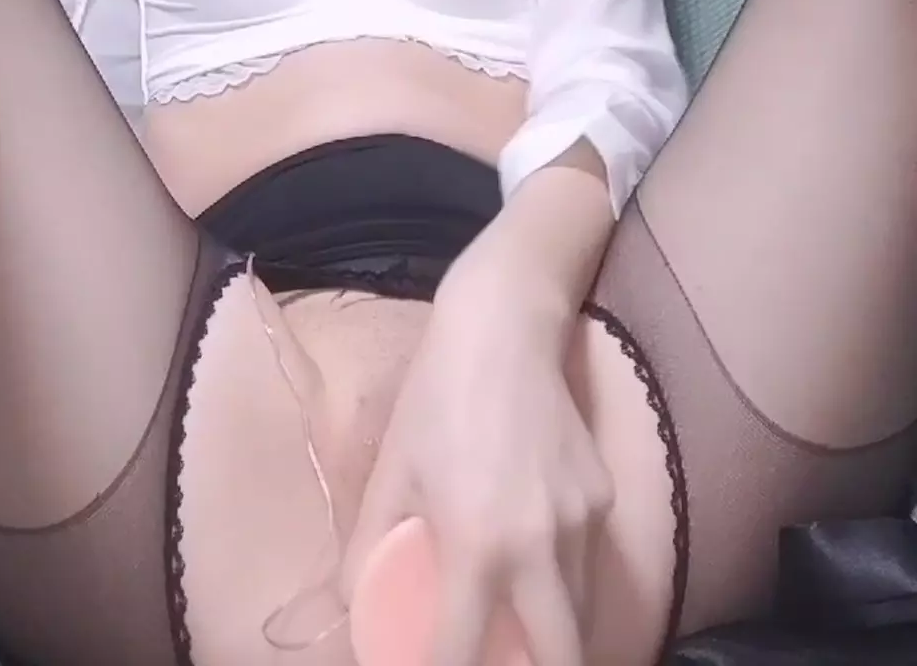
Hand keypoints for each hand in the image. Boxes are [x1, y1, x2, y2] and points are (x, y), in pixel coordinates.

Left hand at [343, 237, 613, 665]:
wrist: (504, 324)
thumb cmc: (436, 395)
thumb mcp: (391, 471)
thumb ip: (369, 547)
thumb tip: (353, 604)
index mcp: (478, 544)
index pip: (464, 653)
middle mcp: (541, 546)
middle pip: (563, 658)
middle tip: (505, 663)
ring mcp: (581, 522)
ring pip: (581, 614)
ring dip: (555, 635)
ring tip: (522, 631)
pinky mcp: (603, 495)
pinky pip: (588, 561)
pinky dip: (566, 580)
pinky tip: (538, 557)